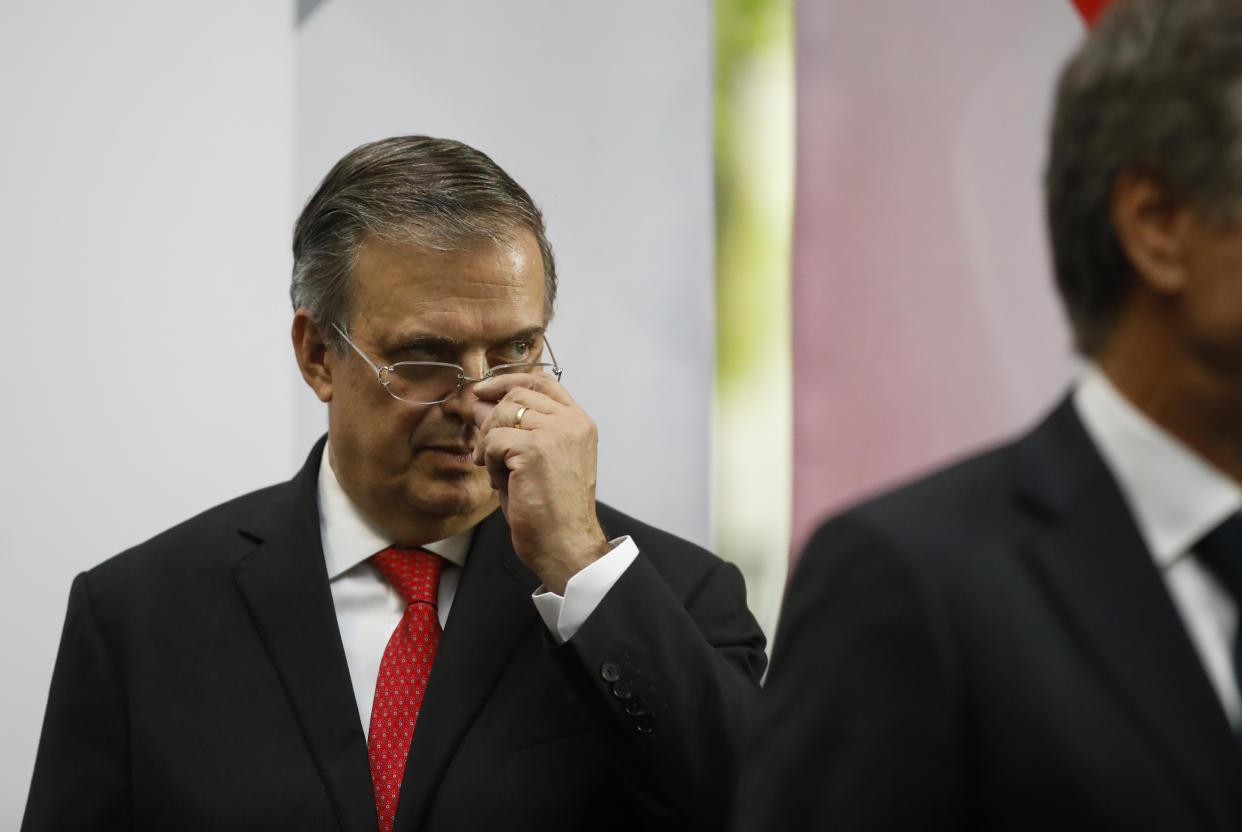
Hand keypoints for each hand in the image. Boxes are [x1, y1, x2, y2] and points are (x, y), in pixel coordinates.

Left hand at [471, 371, 609, 592]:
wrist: (565, 545)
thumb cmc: (551, 511)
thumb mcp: (538, 459)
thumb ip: (516, 427)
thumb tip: (480, 402)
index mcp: (579, 423)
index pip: (542, 381)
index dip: (509, 380)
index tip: (486, 392)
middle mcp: (572, 423)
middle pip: (517, 393)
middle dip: (491, 417)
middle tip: (485, 450)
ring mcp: (555, 433)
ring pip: (503, 413)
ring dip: (490, 442)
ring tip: (498, 471)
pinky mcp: (535, 448)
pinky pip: (493, 439)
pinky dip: (489, 461)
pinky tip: (501, 481)